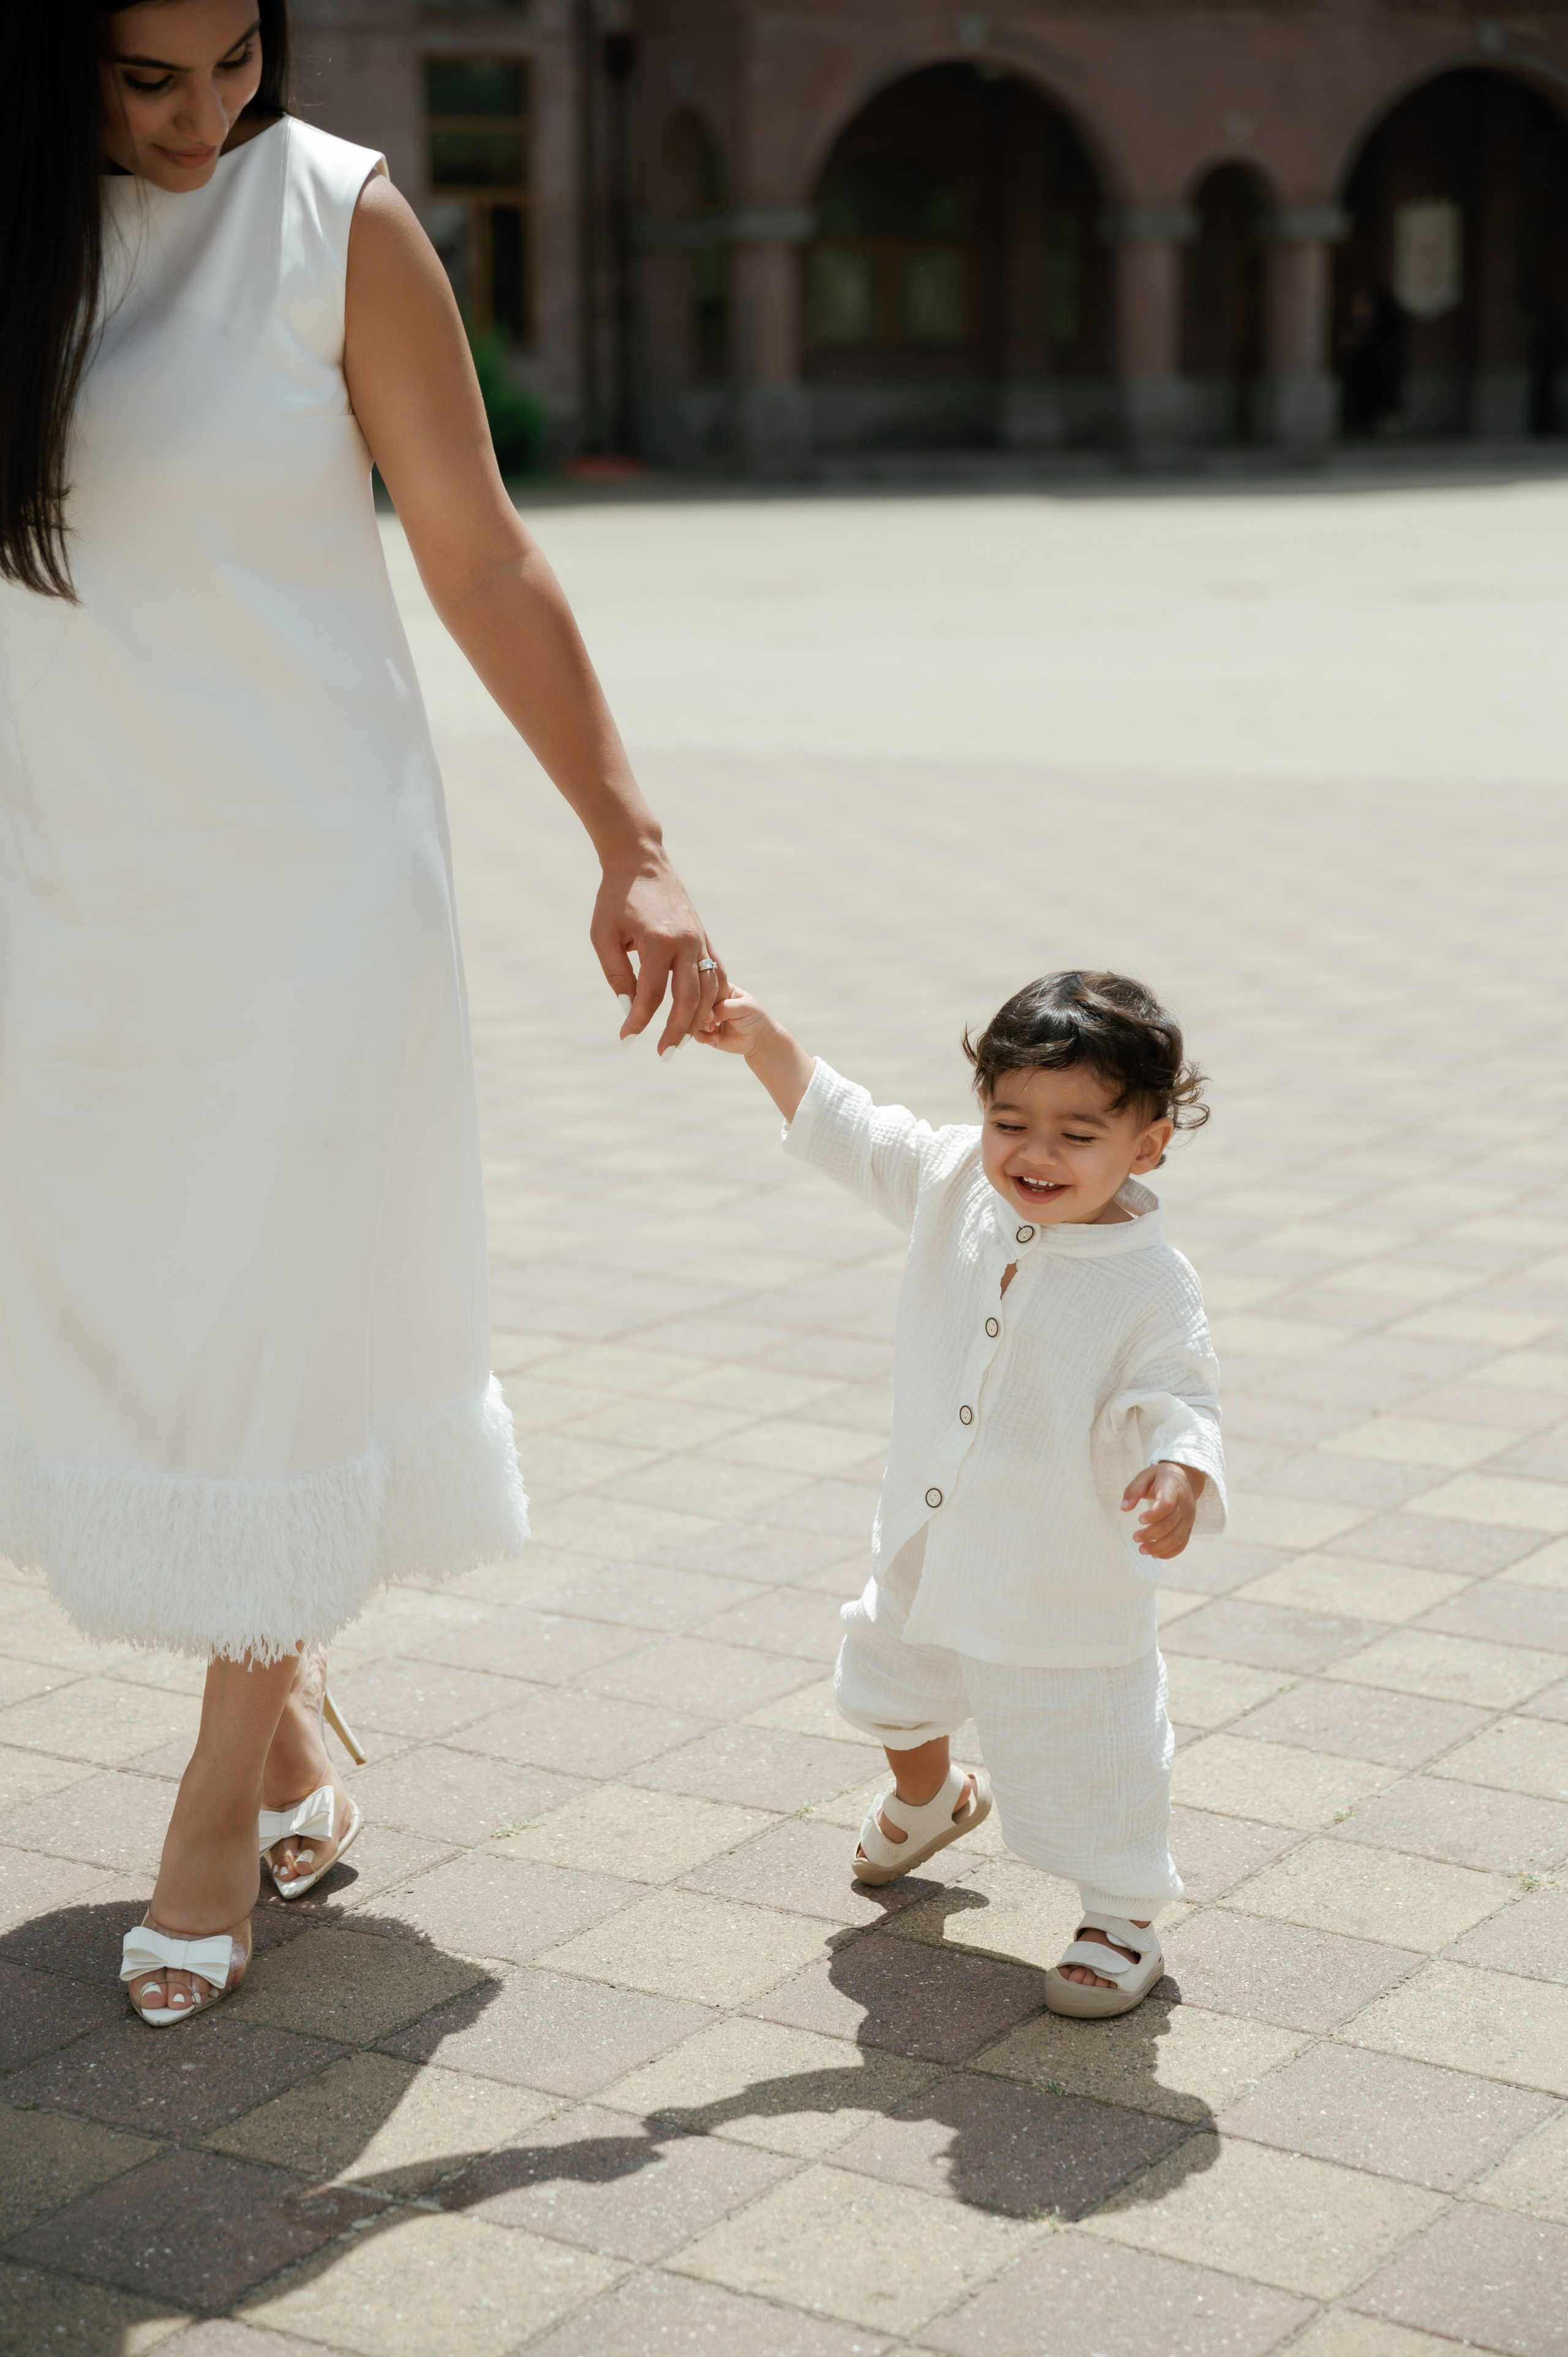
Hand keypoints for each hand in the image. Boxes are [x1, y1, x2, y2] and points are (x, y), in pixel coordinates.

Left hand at [591, 853, 725, 1055]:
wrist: (642, 861)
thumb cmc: (616, 898)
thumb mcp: (603, 936)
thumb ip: (616, 974)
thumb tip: (628, 1008)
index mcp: (657, 943)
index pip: (650, 995)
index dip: (637, 1021)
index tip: (626, 1039)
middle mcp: (685, 944)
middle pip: (686, 1000)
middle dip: (676, 1031)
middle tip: (664, 1054)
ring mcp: (700, 941)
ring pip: (708, 990)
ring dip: (698, 1019)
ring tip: (685, 1041)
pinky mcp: (705, 938)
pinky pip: (717, 974)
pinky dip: (714, 997)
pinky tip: (705, 1015)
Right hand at [697, 986, 774, 1055]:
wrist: (759, 1038)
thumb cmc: (754, 1017)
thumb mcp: (744, 1007)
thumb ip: (726, 1007)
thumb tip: (709, 1015)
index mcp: (720, 987)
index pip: (705, 984)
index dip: (703, 993)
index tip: (709, 1003)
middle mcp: (711, 1001)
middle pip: (695, 1001)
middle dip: (700, 1011)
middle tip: (710, 1019)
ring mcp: (707, 1016)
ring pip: (692, 1017)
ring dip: (700, 1024)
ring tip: (712, 1028)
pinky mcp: (706, 1032)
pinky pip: (696, 1033)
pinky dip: (704, 1037)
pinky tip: (716, 1037)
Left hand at [1122, 1461, 1203, 1558]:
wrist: (1185, 1478)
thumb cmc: (1160, 1477)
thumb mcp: (1145, 1475)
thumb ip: (1133, 1490)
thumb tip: (1124, 1508)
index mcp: (1173, 1488)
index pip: (1167, 1504)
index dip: (1153, 1515)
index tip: (1139, 1520)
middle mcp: (1184, 1504)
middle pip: (1170, 1524)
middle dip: (1151, 1535)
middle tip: (1135, 1538)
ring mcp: (1189, 1517)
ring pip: (1177, 1538)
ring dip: (1159, 1548)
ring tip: (1142, 1550)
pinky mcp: (1189, 1526)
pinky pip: (1182, 1543)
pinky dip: (1170, 1552)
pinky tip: (1155, 1555)